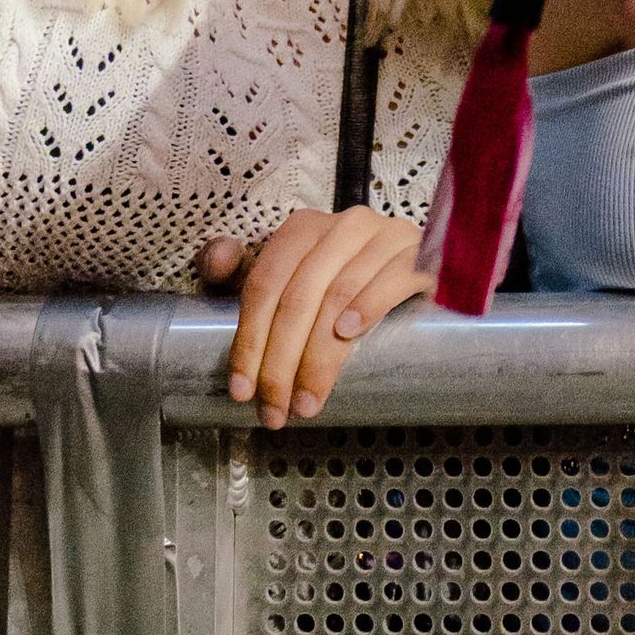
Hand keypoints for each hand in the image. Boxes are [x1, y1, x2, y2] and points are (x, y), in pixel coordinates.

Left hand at [201, 208, 433, 428]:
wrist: (409, 264)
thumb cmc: (339, 279)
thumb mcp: (286, 274)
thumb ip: (240, 269)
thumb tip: (216, 259)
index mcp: (304, 228)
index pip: (265, 285)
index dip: (249, 340)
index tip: (242, 389)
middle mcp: (343, 225)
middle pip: (298, 297)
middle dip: (281, 363)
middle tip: (275, 409)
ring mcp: (384, 236)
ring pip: (338, 296)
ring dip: (319, 357)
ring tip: (307, 400)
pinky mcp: (417, 254)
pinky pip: (389, 279)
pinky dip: (366, 307)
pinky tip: (348, 335)